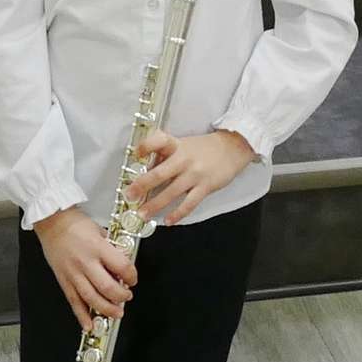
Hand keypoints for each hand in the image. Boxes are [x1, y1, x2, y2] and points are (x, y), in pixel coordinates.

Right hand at [38, 207, 136, 321]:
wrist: (51, 222)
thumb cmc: (75, 223)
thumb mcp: (100, 231)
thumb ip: (111, 249)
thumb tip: (122, 265)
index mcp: (97, 247)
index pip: (121, 267)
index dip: (132, 276)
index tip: (133, 279)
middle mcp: (85, 262)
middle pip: (107, 288)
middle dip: (121, 296)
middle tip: (127, 297)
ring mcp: (73, 273)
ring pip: (91, 298)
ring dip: (106, 309)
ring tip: (116, 313)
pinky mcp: (64, 280)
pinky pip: (73, 302)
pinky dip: (82, 316)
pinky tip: (89, 325)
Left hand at [128, 127, 256, 224]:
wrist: (232, 148)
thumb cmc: (203, 148)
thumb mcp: (183, 144)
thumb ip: (165, 155)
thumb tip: (144, 170)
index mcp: (177, 145)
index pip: (159, 140)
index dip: (145, 146)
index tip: (135, 154)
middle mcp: (184, 159)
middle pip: (160, 173)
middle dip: (142, 186)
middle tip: (129, 196)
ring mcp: (195, 174)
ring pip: (171, 192)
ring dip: (154, 205)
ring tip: (142, 214)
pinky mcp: (205, 187)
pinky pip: (189, 204)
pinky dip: (177, 214)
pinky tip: (168, 221)